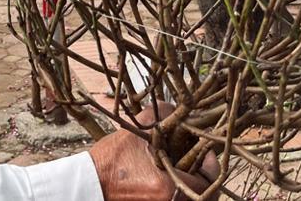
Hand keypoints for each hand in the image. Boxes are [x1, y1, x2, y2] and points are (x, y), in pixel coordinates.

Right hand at [89, 106, 220, 200]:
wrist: (88, 184)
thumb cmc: (111, 159)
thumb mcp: (138, 131)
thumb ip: (163, 113)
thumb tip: (180, 109)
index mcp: (169, 189)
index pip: (209, 181)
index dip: (212, 162)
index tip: (206, 149)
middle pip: (205, 196)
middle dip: (204, 176)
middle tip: (199, 160)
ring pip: (192, 200)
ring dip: (193, 184)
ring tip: (185, 168)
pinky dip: (180, 192)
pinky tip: (171, 177)